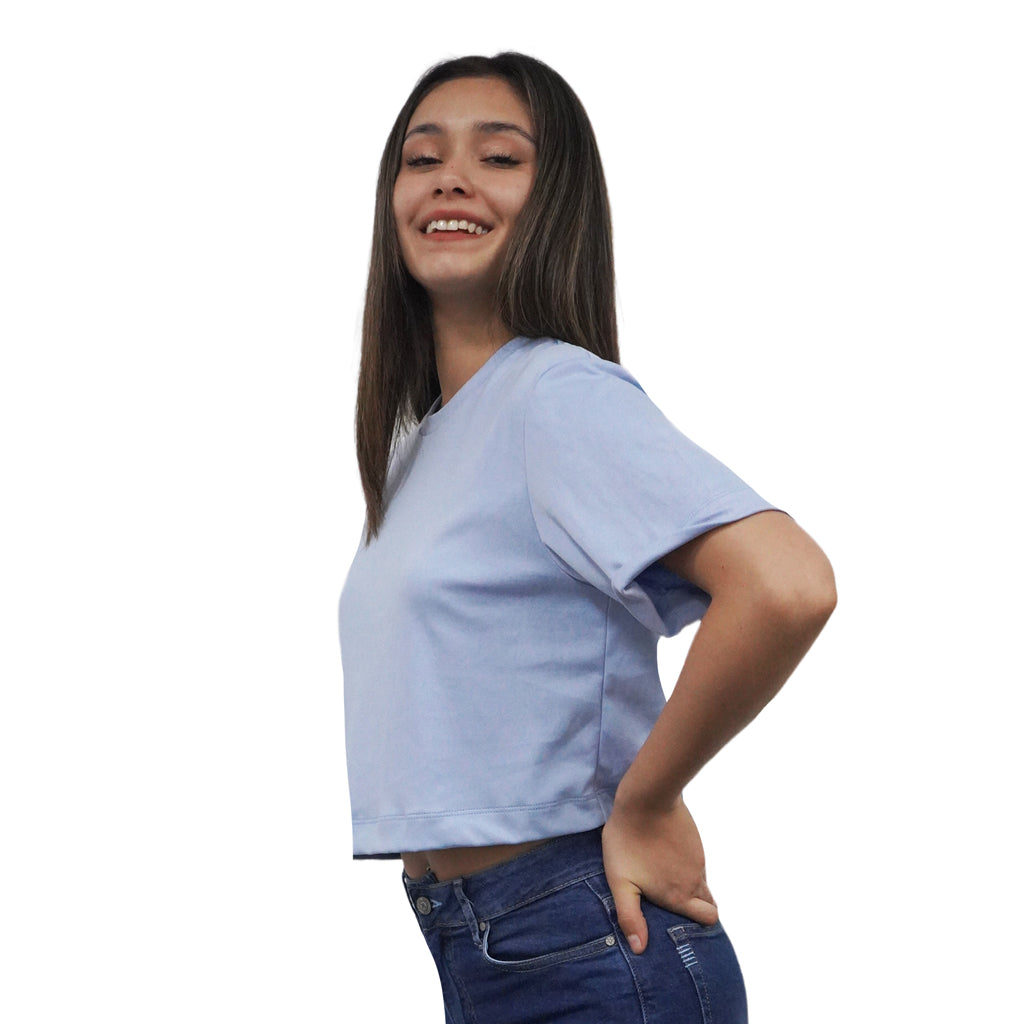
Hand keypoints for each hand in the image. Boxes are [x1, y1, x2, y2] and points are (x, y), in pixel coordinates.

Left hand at [602, 795, 717, 954]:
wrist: (646, 799)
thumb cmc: (627, 841)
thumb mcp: (620, 882)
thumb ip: (630, 917)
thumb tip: (639, 948)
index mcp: (680, 896)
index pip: (708, 919)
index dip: (699, 923)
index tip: (682, 921)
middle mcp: (694, 879)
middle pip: (708, 902)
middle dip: (698, 907)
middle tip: (673, 903)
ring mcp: (697, 858)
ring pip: (700, 880)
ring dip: (688, 884)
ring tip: (661, 877)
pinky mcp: (694, 840)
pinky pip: (695, 861)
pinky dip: (685, 864)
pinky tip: (663, 856)